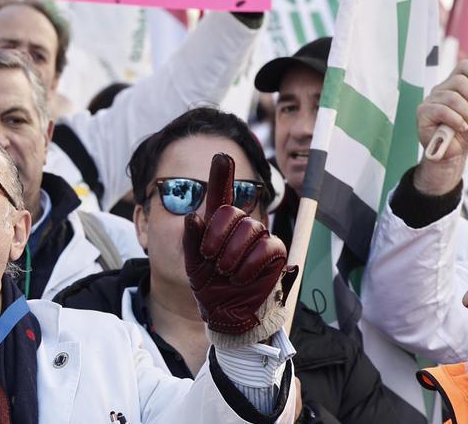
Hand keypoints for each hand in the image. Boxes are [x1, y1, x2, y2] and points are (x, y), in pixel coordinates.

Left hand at [184, 152, 293, 337]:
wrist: (225, 311)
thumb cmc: (208, 285)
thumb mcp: (192, 263)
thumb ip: (192, 239)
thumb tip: (193, 216)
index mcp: (217, 224)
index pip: (220, 194)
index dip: (221, 175)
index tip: (221, 156)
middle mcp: (240, 225)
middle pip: (231, 213)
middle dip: (217, 236)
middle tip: (211, 259)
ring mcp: (259, 237)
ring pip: (249, 229)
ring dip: (232, 253)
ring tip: (225, 271)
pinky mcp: (275, 253)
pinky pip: (267, 247)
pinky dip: (250, 264)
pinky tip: (241, 277)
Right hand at [414, 60, 467, 193]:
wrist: (455, 153)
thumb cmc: (465, 132)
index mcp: (454, 86)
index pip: (463, 66)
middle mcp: (441, 90)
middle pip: (459, 80)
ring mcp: (430, 100)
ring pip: (452, 97)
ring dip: (466, 114)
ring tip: (464, 124)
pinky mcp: (422, 112)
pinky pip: (443, 111)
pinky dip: (456, 121)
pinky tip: (458, 128)